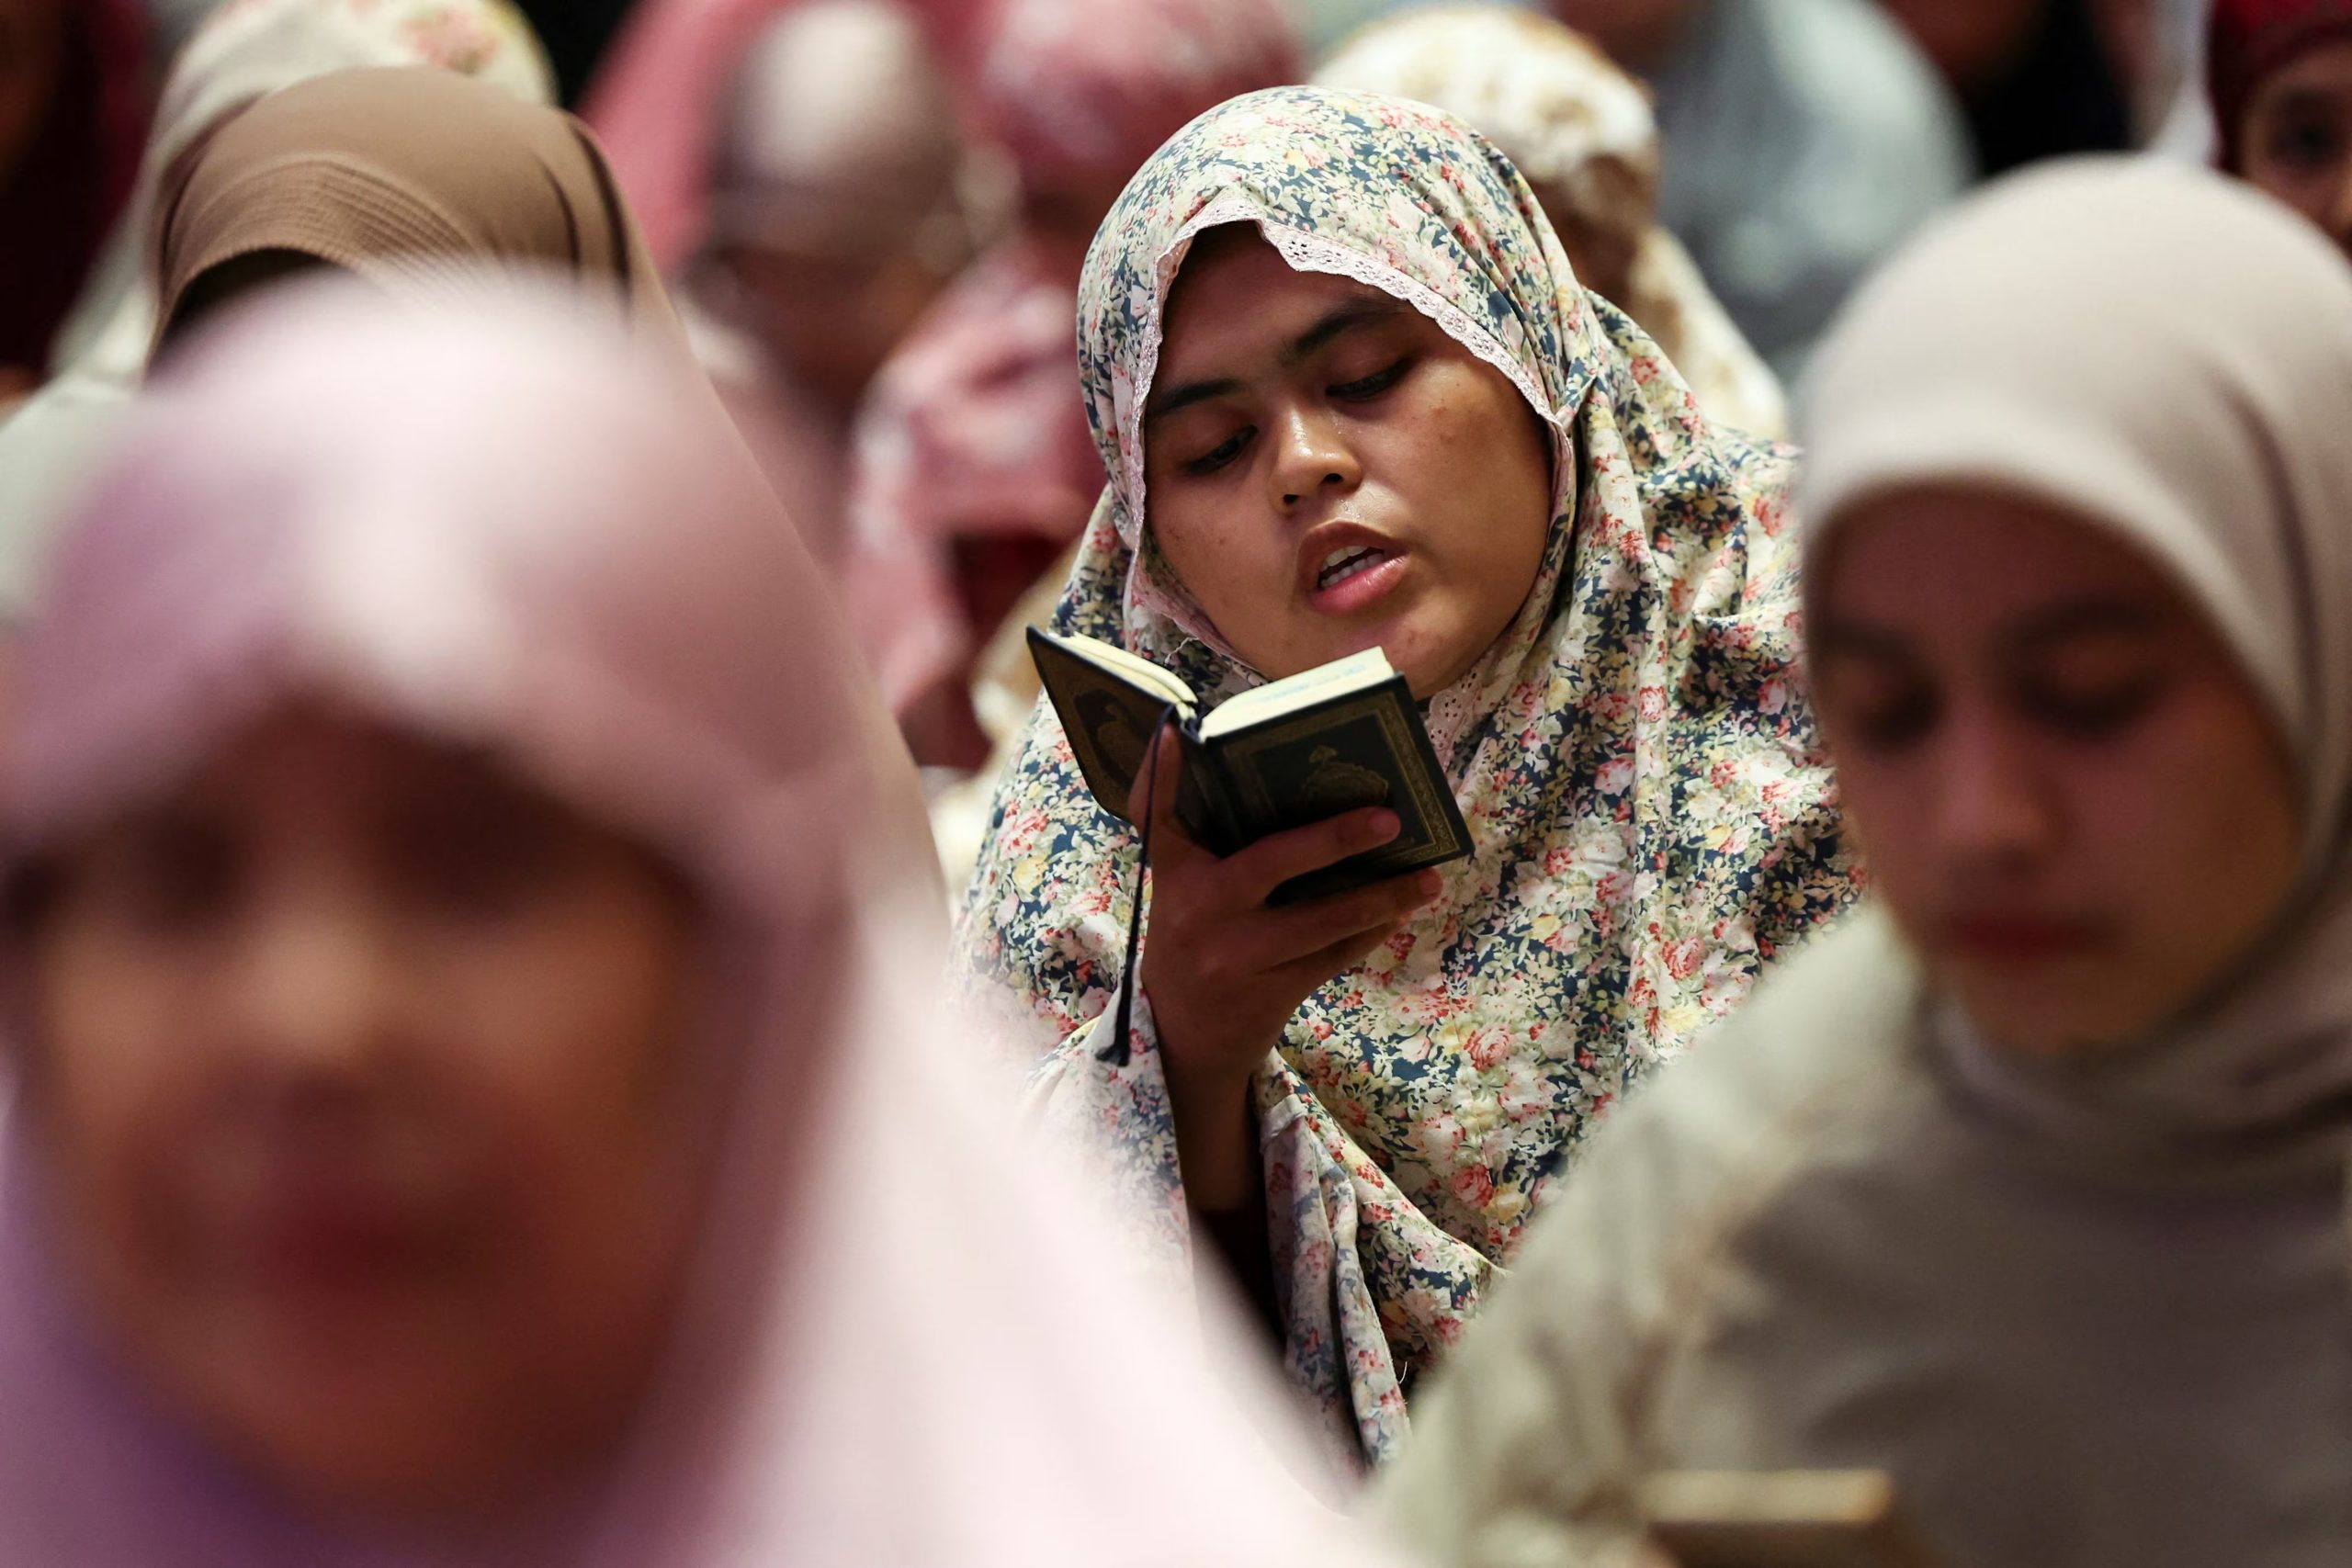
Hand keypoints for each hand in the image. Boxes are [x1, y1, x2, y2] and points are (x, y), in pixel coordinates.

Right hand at [1128, 721, 1440, 1208]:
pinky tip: (1398, 912)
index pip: (1162, 815)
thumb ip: (1210, 844)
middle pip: (1273, 861)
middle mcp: (1200, 910)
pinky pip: (1332, 957)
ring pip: (1321, 920)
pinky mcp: (1268, 992)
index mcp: (1177, 875)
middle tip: (1390, 818)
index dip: (1163, 774)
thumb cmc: (1195, 940)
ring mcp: (1235, 955)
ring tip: (1426, 878)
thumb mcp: (1184, 893)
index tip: (1175, 732)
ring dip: (1381, 897)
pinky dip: (1369, 933)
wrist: (1183, 1038)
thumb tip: (1276, 787)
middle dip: (1336, 838)